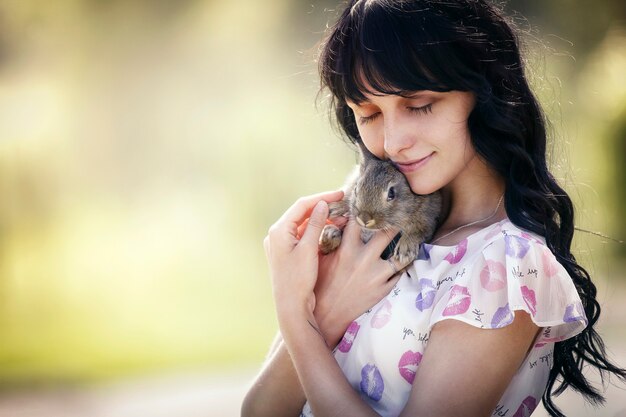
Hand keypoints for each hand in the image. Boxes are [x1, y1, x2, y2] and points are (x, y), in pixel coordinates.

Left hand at [264, 190, 343, 319]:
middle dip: (324, 209)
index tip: (340, 195)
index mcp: (279, 230)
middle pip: (302, 213)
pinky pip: (304, 236)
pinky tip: (333, 231)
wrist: (291, 307)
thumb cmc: (299, 280)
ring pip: (304, 225)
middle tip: (344, 206)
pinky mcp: (288, 253)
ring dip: (322, 220)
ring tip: (342, 218)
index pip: (302, 205)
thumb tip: (322, 204)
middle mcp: (277, 235)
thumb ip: (316, 224)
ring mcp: (282, 244)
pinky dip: (318, 232)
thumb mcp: (309, 249)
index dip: (322, 197)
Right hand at [314, 220, 410, 345]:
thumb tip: (334, 220)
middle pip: (386, 234)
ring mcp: (376, 275)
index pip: (359, 221)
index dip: (365, 212)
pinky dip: (401, 267)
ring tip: (407, 240)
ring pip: (399, 255)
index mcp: (347, 250)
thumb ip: (330, 238)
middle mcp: (364, 260)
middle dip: (393, 224)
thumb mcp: (321, 259)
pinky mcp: (383, 289)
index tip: (372, 208)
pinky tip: (401, 261)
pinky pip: (399, 274)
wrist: (327, 315)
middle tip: (398, 218)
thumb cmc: (321, 284)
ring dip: (402, 247)